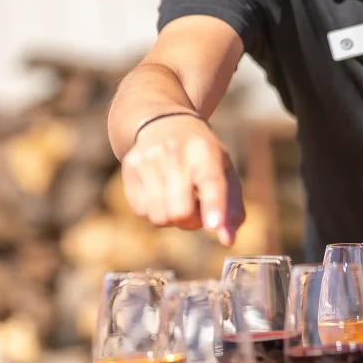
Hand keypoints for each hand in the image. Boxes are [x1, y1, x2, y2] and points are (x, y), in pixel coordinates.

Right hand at [121, 115, 244, 244]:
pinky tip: (162, 192)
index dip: (213, 205)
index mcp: (206, 150)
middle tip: (197, 209)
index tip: (214, 225)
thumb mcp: (225, 172)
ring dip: (172, 218)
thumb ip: (232, 208)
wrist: (163, 122)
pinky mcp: (130, 166)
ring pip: (159, 216)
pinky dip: (154, 211)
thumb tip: (227, 241)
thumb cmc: (203, 155)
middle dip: (191, 222)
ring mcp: (149, 158)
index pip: (210, 181)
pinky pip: (141, 212)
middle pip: (180, 211)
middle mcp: (175, 151)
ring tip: (179, 198)